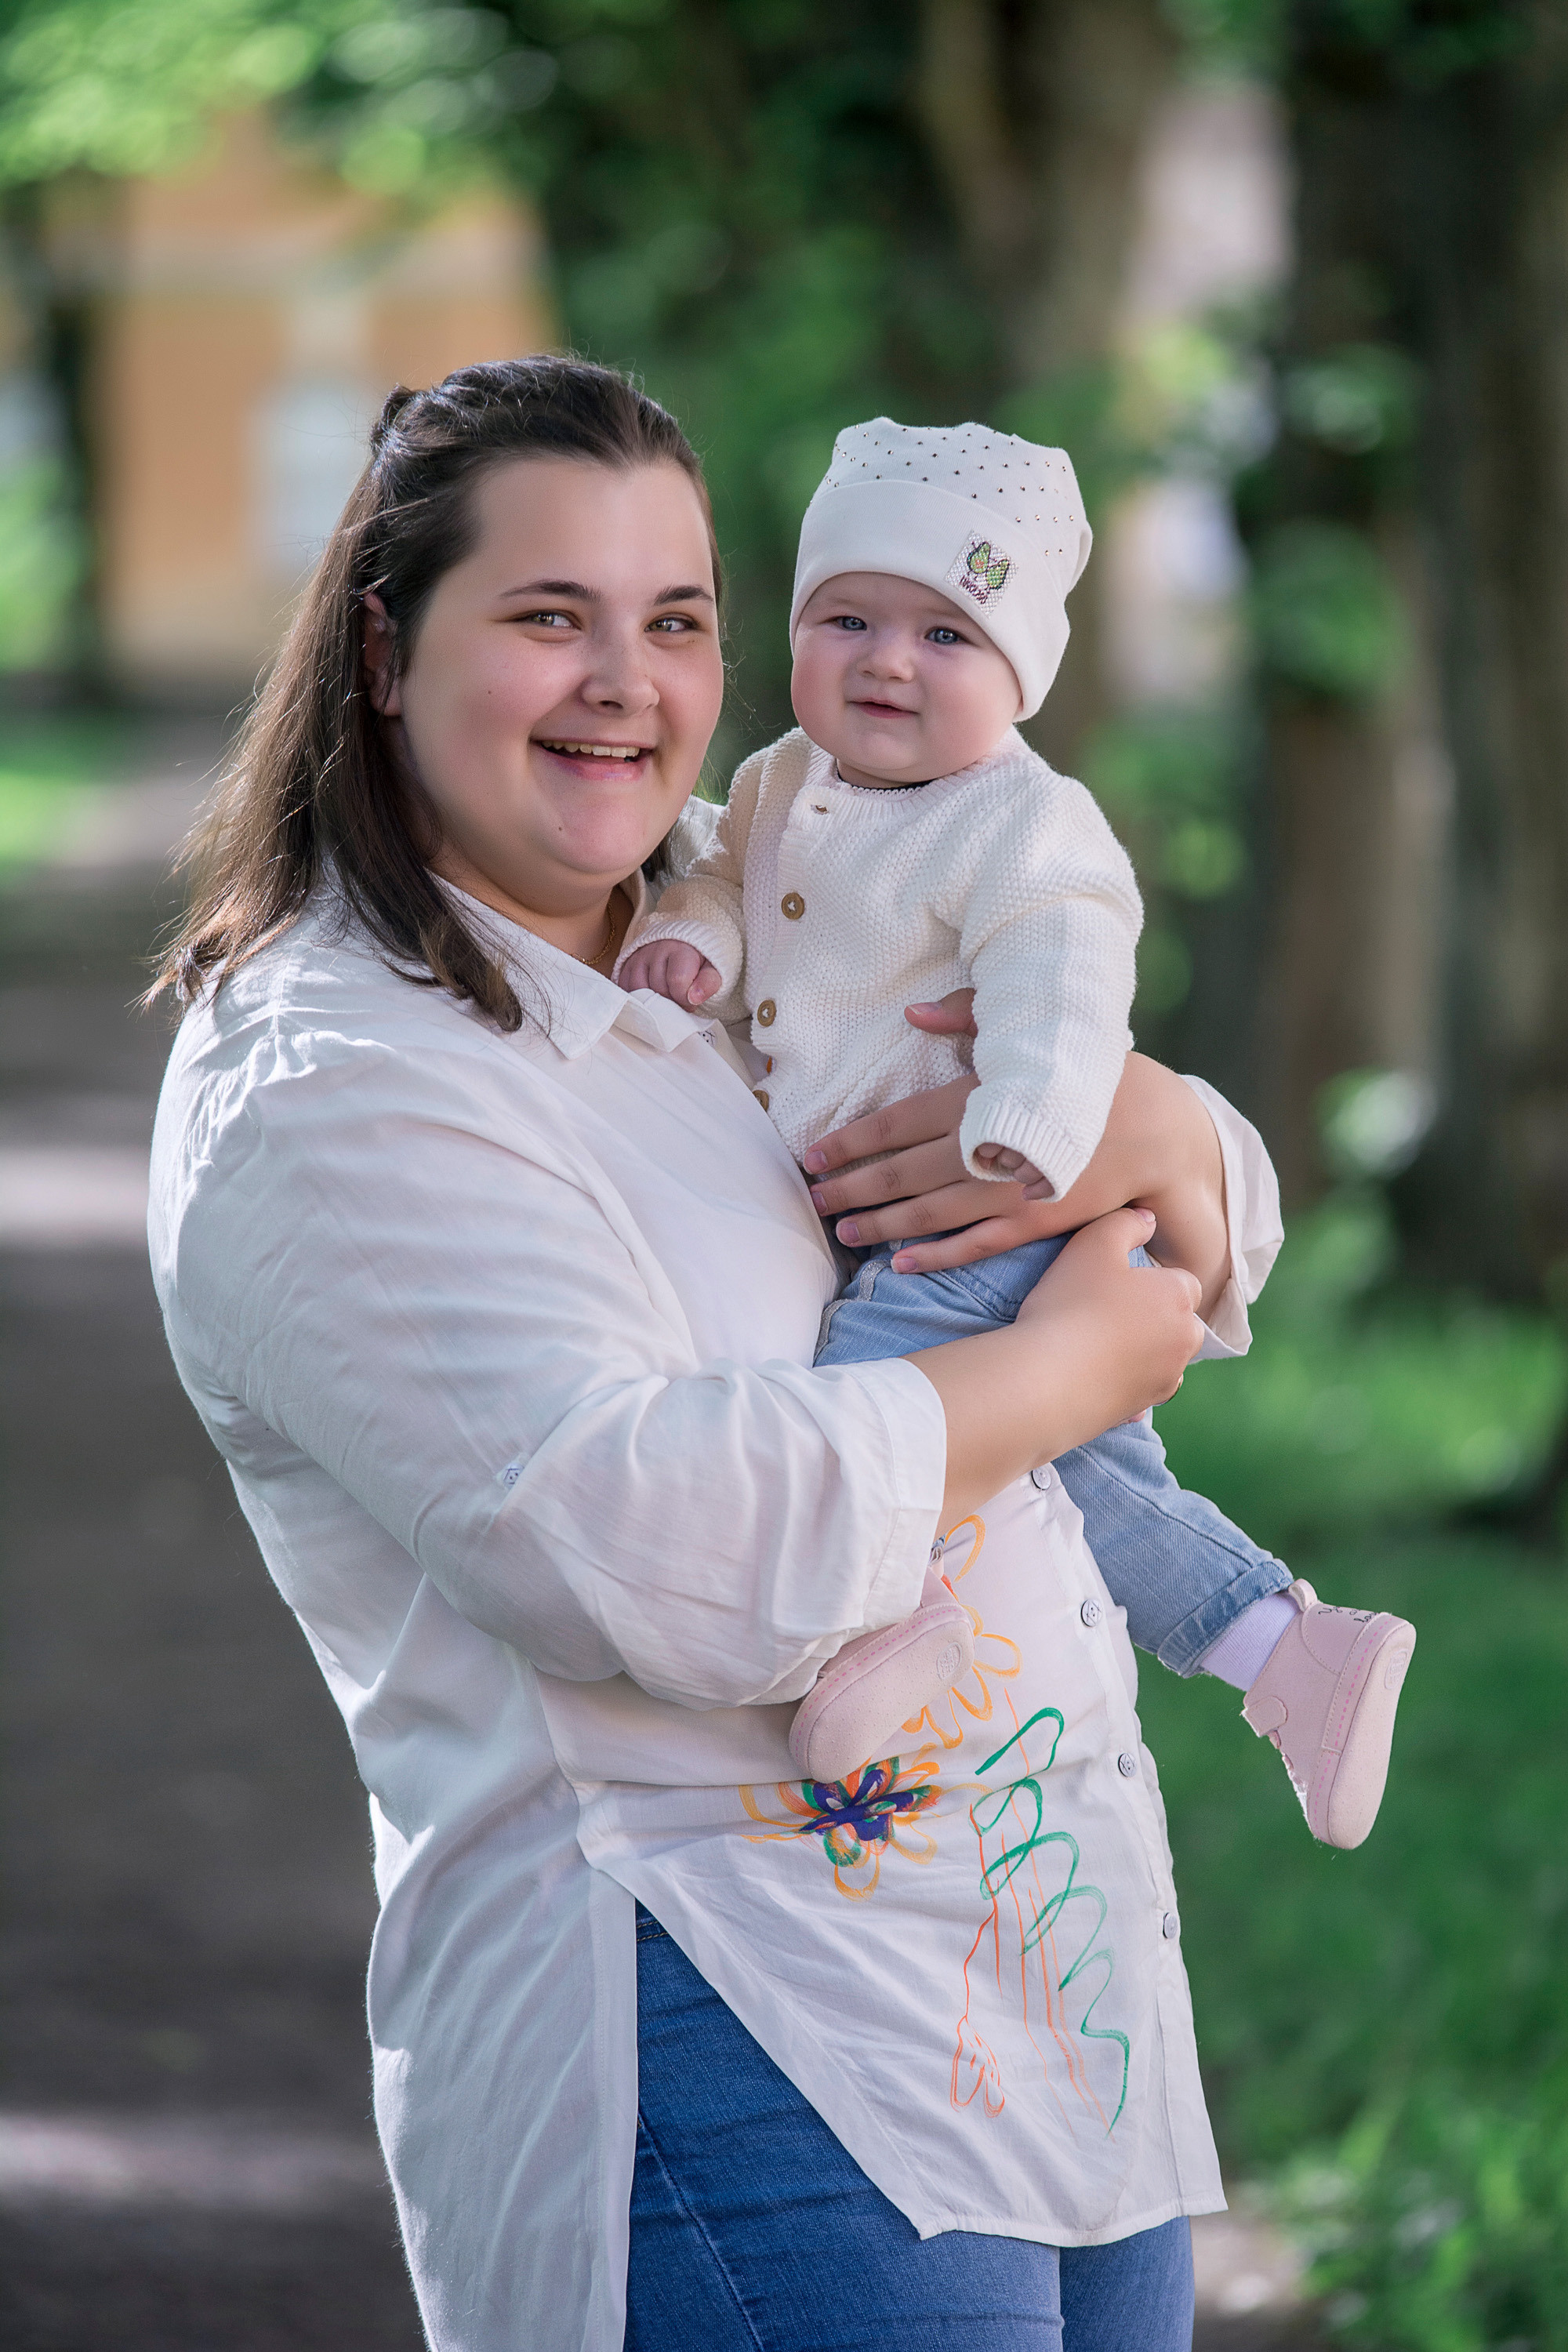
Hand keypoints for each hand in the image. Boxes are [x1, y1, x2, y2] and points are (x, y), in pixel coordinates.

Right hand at [618, 939, 721, 1006]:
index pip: (677, 981)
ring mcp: (639, 956)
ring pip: (639, 990)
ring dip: (653, 1001)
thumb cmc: (700, 962)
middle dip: (671, 1002)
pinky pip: (626, 988)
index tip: (691, 1002)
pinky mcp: (627, 964)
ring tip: (666, 999)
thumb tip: (694, 998)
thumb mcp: (713, 970)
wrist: (683, 945)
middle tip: (679, 1002)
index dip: (685, 998)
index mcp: (680, 948)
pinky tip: (650, 998)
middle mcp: (656, 949)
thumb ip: (708, 983)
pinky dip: (637, 998)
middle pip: (658, 988)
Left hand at [803, 990, 1062, 1271]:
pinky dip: (936, 1256)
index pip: (892, 1124)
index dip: (848, 1142)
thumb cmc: (1088, 1074)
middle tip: (813, 1200)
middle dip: (851, 1187)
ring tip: (843, 1232)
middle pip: (899, 1173)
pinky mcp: (1033, 1221)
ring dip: (881, 1225)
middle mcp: (980, 1147)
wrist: (1155, 1125)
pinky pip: (974, 1245)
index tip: (811, 1155)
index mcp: (973, 1099)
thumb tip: (912, 1013)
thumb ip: (966, 1020)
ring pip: (928, 1214)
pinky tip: (902, 1264)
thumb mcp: (1027, 1034)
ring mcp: (1006, 1190)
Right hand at [1014, 1207, 1203, 1417]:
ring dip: (1143, 1352)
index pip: (1183, 1282)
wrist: (1046, 1379)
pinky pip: (1141, 1390)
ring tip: (1098, 1345)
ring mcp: (1165, 1380)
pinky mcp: (1141, 1409)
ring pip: (1164, 1359)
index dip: (1151, 1281)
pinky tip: (1093, 1376)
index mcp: (1179, 1297)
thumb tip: (1148, 1220)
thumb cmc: (1071, 1304)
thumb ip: (1126, 1223)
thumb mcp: (1093, 1243)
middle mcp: (1184, 1341)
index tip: (1116, 1284)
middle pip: (1179, 1323)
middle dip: (1154, 1318)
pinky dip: (1125, 1384)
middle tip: (1106, 1313)